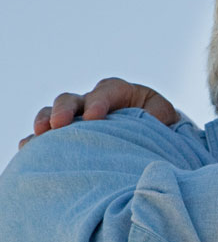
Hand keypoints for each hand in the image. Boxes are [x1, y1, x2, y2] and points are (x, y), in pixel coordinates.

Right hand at [19, 78, 178, 147]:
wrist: (153, 135)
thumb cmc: (160, 124)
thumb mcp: (164, 117)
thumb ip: (159, 117)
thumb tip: (156, 125)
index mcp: (118, 92)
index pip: (106, 92)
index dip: (98, 102)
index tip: (94, 117)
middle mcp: (92, 101)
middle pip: (72, 99)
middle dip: (64, 110)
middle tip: (60, 124)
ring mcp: (75, 117)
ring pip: (53, 113)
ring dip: (45, 122)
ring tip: (40, 135)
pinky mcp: (66, 135)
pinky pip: (46, 136)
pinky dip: (35, 140)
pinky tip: (28, 149)